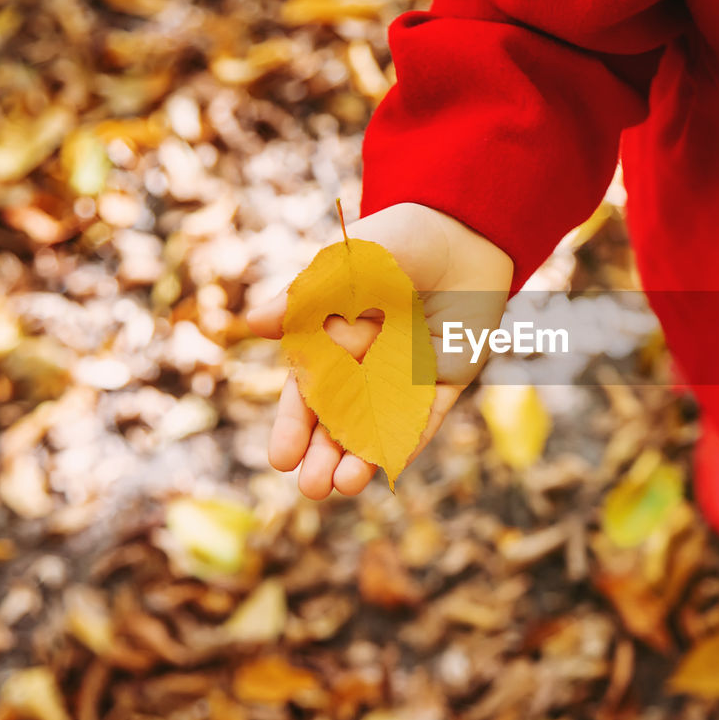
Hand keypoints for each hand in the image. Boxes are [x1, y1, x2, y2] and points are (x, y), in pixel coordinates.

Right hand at [247, 202, 512, 498]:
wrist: (464, 230)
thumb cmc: (397, 240)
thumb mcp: (349, 264)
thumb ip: (307, 295)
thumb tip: (254, 323)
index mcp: (333, 339)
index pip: (308, 391)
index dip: (295, 425)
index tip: (281, 459)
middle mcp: (367, 363)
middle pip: (340, 419)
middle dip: (324, 453)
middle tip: (310, 489)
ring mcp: (406, 375)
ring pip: (380, 425)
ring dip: (361, 456)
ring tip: (343, 486)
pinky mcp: (446, 379)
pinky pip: (427, 415)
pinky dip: (409, 439)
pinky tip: (389, 466)